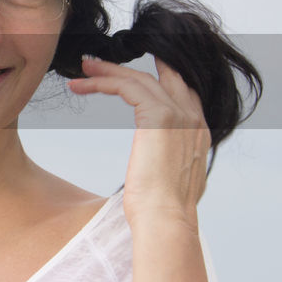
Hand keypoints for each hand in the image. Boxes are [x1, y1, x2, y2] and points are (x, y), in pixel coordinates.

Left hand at [66, 55, 210, 234]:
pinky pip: (127, 86)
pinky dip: (103, 81)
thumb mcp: (174, 181)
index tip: (134, 73)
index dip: (159, 76)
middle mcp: (193, 119)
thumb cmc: (162, 211)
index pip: (182, 90)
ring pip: (141, 78)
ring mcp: (179, 115)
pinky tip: (82, 85)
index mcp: (198, 133)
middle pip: (165, 75)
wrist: (165, 220)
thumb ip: (172, 164)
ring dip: (109, 71)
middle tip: (104, 61)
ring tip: (85, 68)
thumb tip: (162, 167)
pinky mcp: (159, 116)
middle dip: (134, 65)